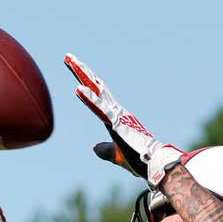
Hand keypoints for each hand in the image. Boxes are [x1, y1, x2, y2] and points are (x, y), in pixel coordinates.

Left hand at [64, 53, 183, 186]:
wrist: (154, 165)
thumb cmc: (139, 160)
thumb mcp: (116, 156)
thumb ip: (105, 151)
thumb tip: (94, 147)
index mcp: (116, 116)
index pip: (98, 96)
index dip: (86, 83)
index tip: (76, 69)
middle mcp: (116, 110)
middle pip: (96, 87)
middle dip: (81, 71)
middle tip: (68, 56)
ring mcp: (116, 114)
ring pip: (96, 91)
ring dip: (83, 75)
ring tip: (70, 60)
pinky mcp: (116, 122)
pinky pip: (100, 109)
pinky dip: (89, 99)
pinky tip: (77, 89)